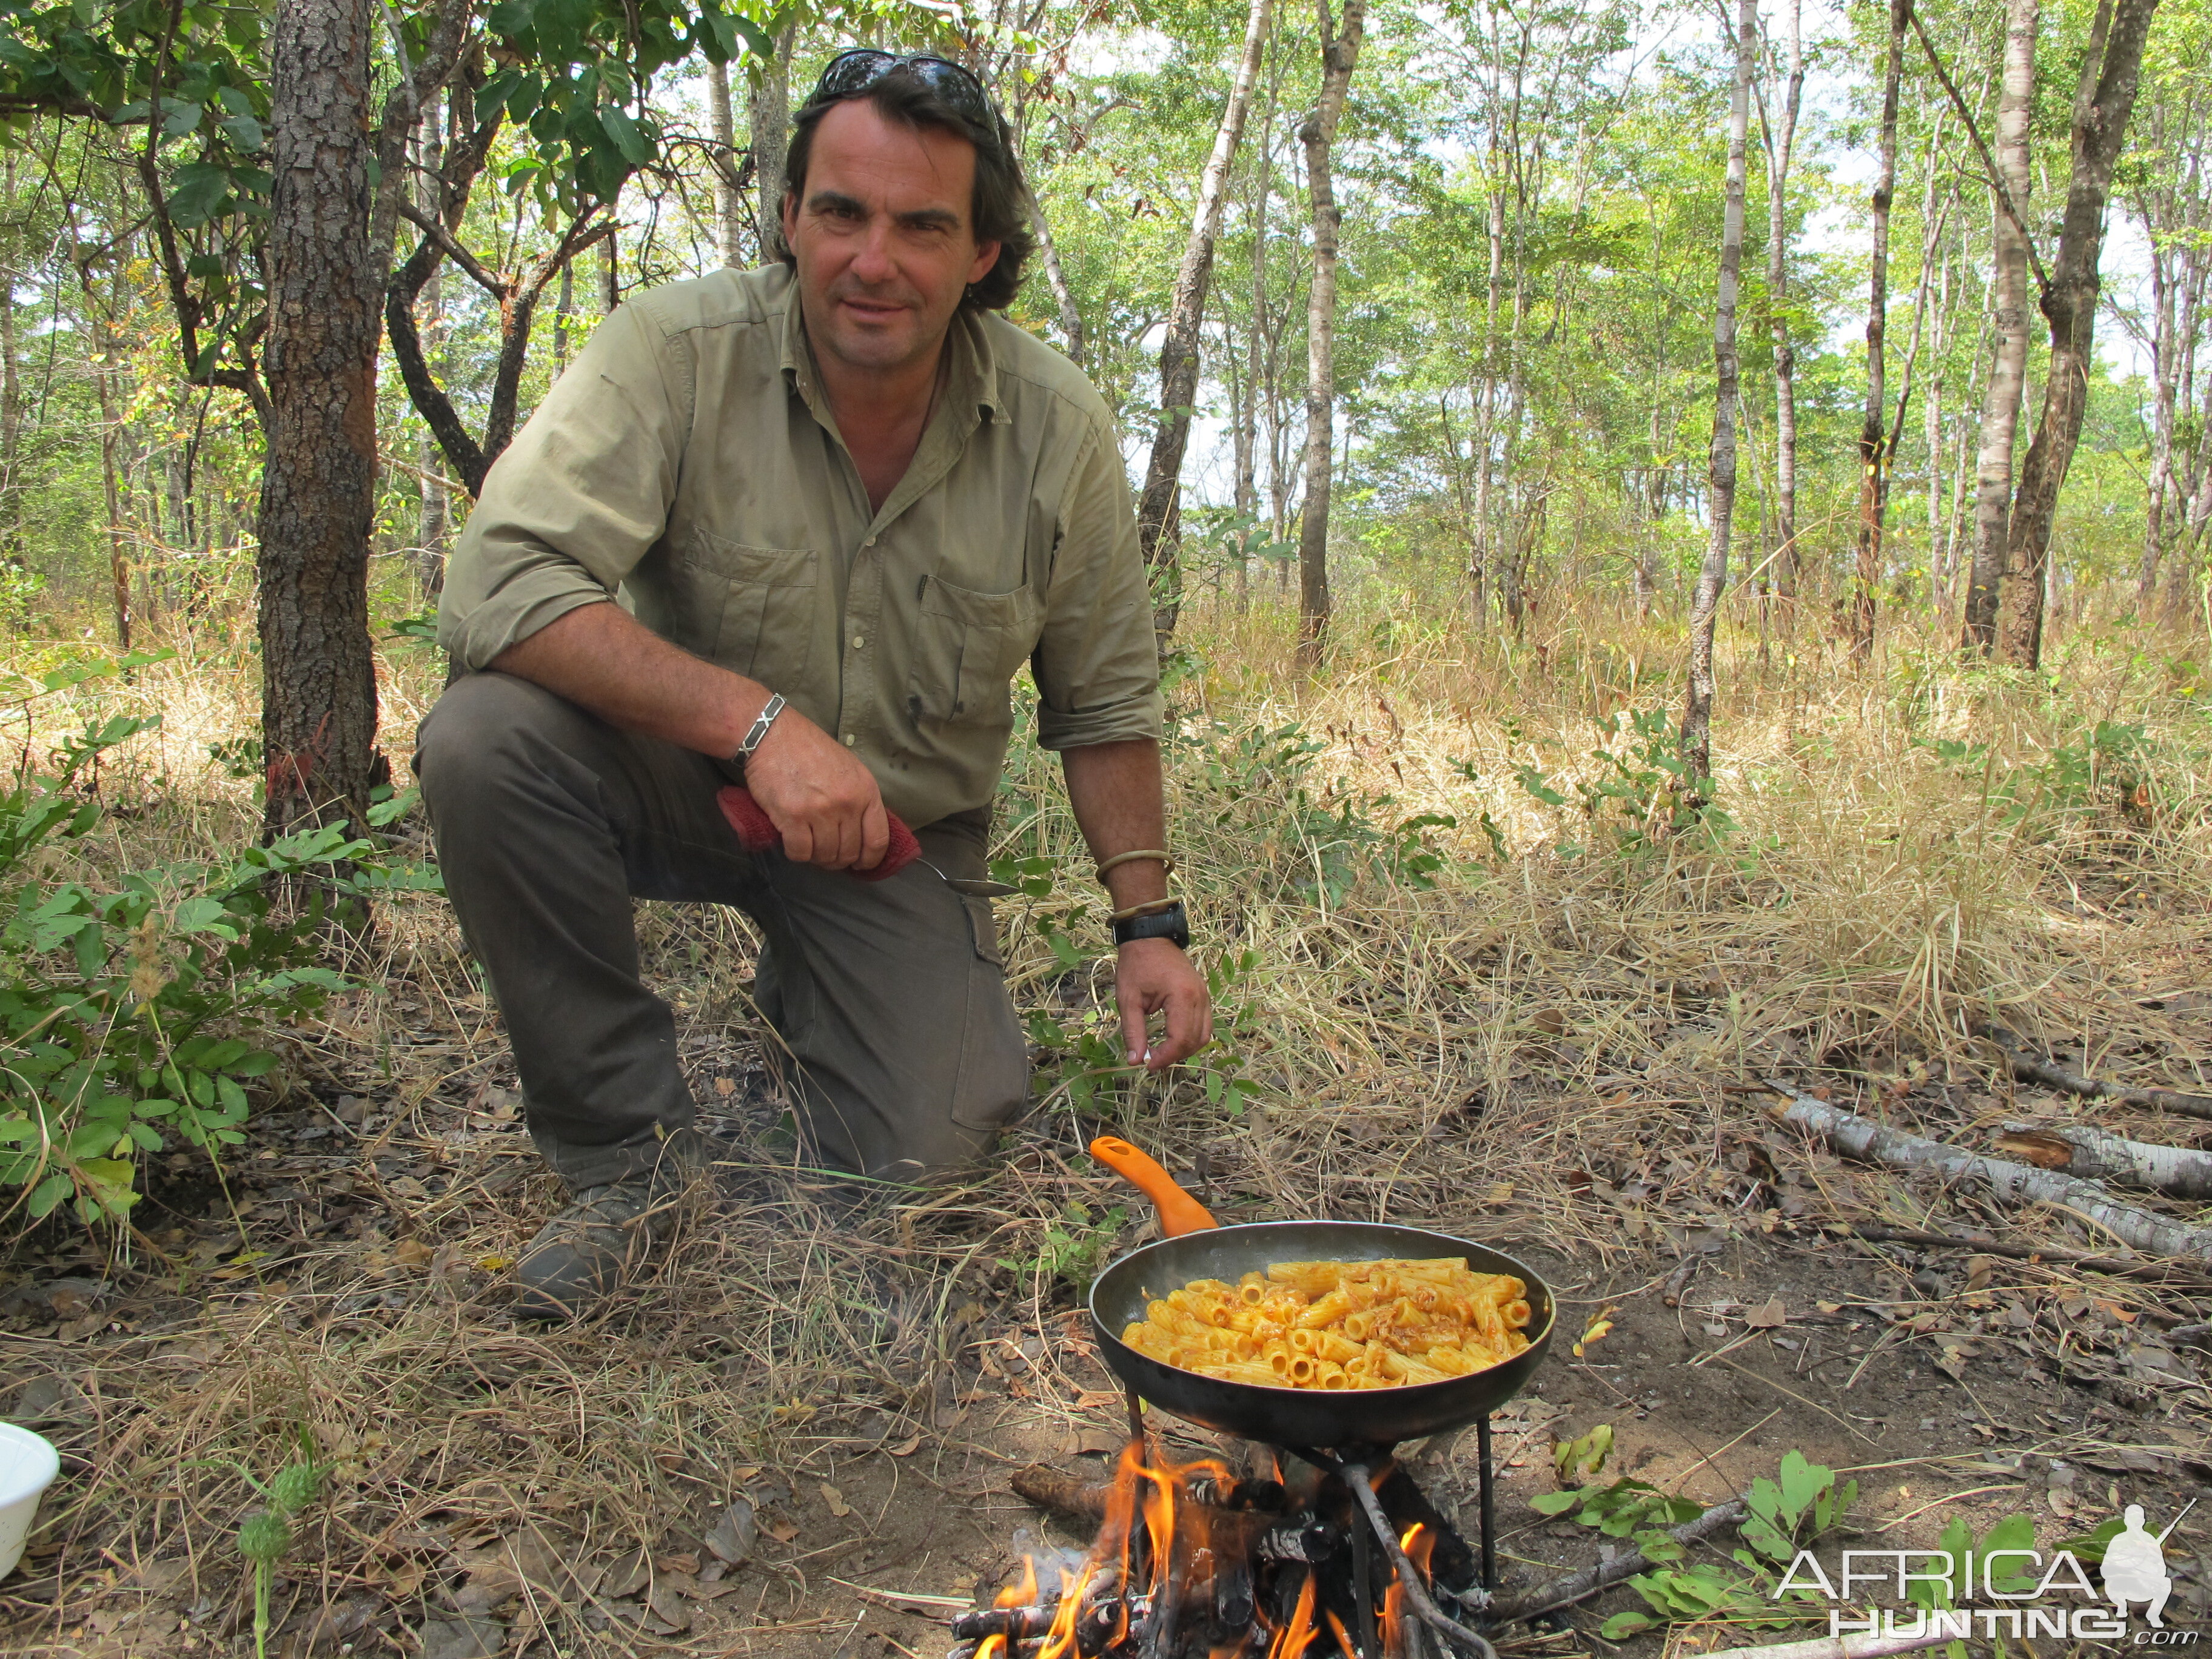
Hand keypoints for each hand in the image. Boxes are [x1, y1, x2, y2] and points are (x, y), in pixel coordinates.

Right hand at [740, 704, 889, 870]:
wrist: (772, 734)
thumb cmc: (809, 749)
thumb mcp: (849, 768)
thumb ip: (859, 799)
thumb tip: (862, 833)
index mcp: (865, 790)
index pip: (878, 839)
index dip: (870, 859)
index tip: (860, 864)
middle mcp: (847, 803)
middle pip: (849, 852)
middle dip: (838, 859)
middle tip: (827, 854)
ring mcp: (820, 811)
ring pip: (825, 856)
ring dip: (817, 857)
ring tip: (809, 846)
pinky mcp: (792, 817)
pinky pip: (800, 853)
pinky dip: (796, 854)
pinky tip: (793, 843)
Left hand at [1115, 937, 1211, 1070]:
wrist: (1150, 937)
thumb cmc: (1136, 964)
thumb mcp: (1128, 999)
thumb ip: (1133, 1031)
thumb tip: (1135, 1061)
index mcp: (1182, 996)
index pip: (1180, 1039)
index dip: (1165, 1058)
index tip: (1148, 1065)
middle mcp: (1199, 997)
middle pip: (1195, 1040)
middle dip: (1174, 1056)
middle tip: (1151, 1061)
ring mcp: (1204, 995)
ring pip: (1204, 1035)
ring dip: (1185, 1049)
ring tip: (1162, 1053)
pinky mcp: (1202, 995)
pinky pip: (1204, 1024)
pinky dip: (1191, 1037)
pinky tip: (1172, 1040)